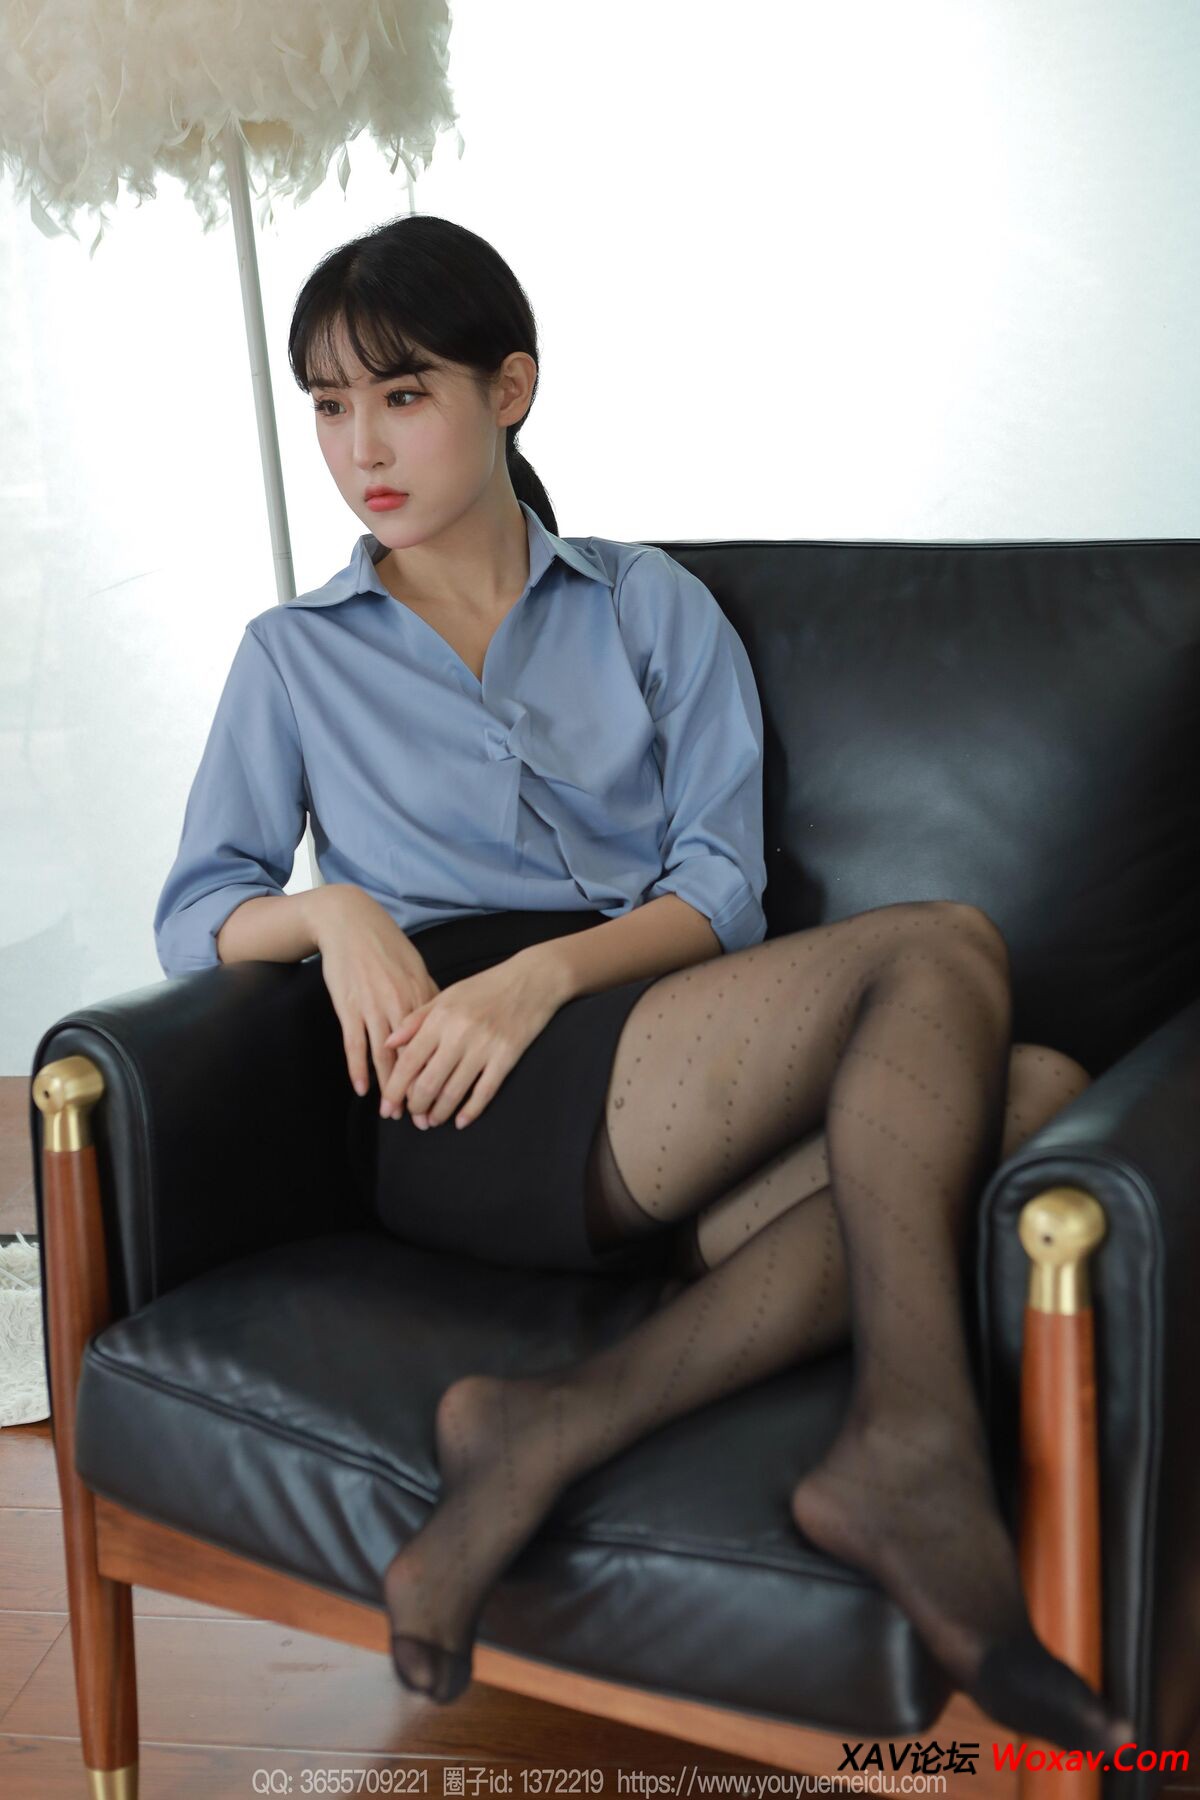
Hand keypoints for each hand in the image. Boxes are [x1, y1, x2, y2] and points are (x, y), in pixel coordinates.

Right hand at [310, 884, 441, 1098]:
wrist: (350, 922)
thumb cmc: (386, 946)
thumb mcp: (415, 968)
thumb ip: (429, 997)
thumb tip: (444, 1023)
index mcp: (421, 995)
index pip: (435, 1044)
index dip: (440, 1073)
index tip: (446, 1098)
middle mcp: (400, 1004)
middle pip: (413, 1056)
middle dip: (418, 1090)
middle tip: (422, 1119)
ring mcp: (373, 1006)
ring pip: (384, 1056)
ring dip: (389, 1088)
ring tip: (393, 1113)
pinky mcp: (349, 1007)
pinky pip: (355, 1044)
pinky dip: (358, 1069)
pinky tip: (363, 1090)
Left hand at [378, 950, 562, 1130]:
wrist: (531, 980)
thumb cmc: (485, 987)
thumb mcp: (446, 996)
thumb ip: (415, 1020)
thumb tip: (388, 1043)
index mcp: (440, 1018)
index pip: (409, 1061)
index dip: (395, 1088)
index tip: (387, 1106)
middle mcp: (459, 1034)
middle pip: (428, 1082)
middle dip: (416, 1106)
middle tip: (413, 1115)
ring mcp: (484, 1047)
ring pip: (454, 1092)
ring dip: (439, 1112)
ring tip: (432, 1120)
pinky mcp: (506, 1057)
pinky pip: (485, 1092)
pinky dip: (471, 1111)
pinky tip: (461, 1121)